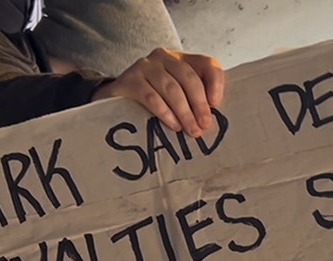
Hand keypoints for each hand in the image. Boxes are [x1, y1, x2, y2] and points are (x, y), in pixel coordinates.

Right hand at [92, 48, 224, 136]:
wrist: (116, 98)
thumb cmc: (155, 99)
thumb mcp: (177, 95)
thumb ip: (194, 100)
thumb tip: (210, 120)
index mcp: (183, 59)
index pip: (207, 64)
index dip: (215, 83)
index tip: (216, 104)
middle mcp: (165, 57)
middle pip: (189, 78)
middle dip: (199, 104)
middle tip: (204, 125)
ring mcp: (146, 66)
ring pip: (171, 88)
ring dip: (184, 112)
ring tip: (191, 130)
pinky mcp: (131, 79)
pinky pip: (151, 96)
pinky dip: (165, 113)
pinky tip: (173, 125)